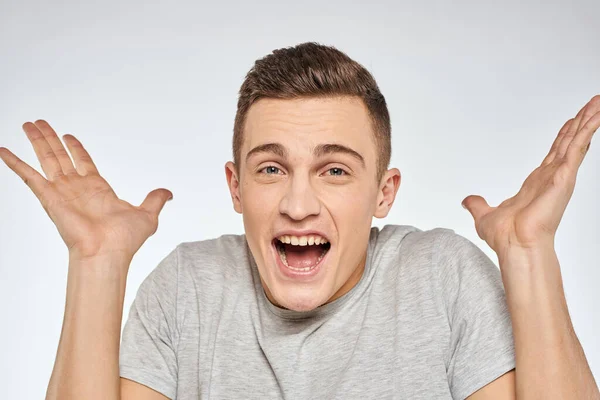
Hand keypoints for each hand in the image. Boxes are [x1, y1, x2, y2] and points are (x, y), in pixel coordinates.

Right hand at [0, 120, 172, 260]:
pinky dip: (15, 162)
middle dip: (50, 139)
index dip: (76, 148)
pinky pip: (28, 175)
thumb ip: (155, 200)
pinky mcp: (48, 197)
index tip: (68, 136)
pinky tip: (3, 150)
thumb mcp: (147, 215)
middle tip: (40, 123)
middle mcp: (76, 188)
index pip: (83, 162)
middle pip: (60, 156)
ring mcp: (61, 191)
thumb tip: (168, 194)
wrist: (108, 252)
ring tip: (28, 124)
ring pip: (46, 159)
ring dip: (36, 141)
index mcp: (97, 189)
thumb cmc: (124, 240)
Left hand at [461, 95, 599, 260]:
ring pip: (577, 140)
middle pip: (569, 142)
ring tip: (598, 102)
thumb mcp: (484, 215)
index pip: (554, 153)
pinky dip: (588, 129)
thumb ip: (477, 205)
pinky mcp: (564, 176)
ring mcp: (560, 176)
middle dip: (581, 122)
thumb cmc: (506, 237)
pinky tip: (596, 114)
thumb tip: (468, 201)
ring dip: (588, 120)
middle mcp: (552, 177)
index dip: (564, 136)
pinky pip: (578, 147)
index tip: (572, 122)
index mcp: (537, 183)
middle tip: (594, 104)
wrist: (514, 245)